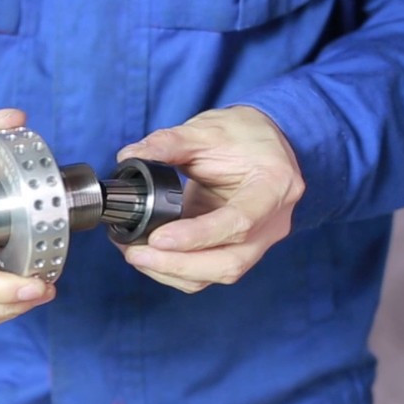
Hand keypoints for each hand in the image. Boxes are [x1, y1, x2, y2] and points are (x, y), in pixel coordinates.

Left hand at [116, 106, 304, 292]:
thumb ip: (168, 143)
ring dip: (172, 271)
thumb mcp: (206, 130)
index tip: (158, 237)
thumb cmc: (243, 134)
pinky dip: (176, 270)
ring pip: (218, 274)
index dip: (197, 236)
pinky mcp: (240, 250)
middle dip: (177, 264)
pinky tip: (150, 256)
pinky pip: (209, 272)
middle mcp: (272, 222)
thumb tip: (129, 156)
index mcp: (274, 186)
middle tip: (135, 252)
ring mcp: (259, 241)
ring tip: (135, 253)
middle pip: (229, 263)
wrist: (263, 144)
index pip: (240, 222)